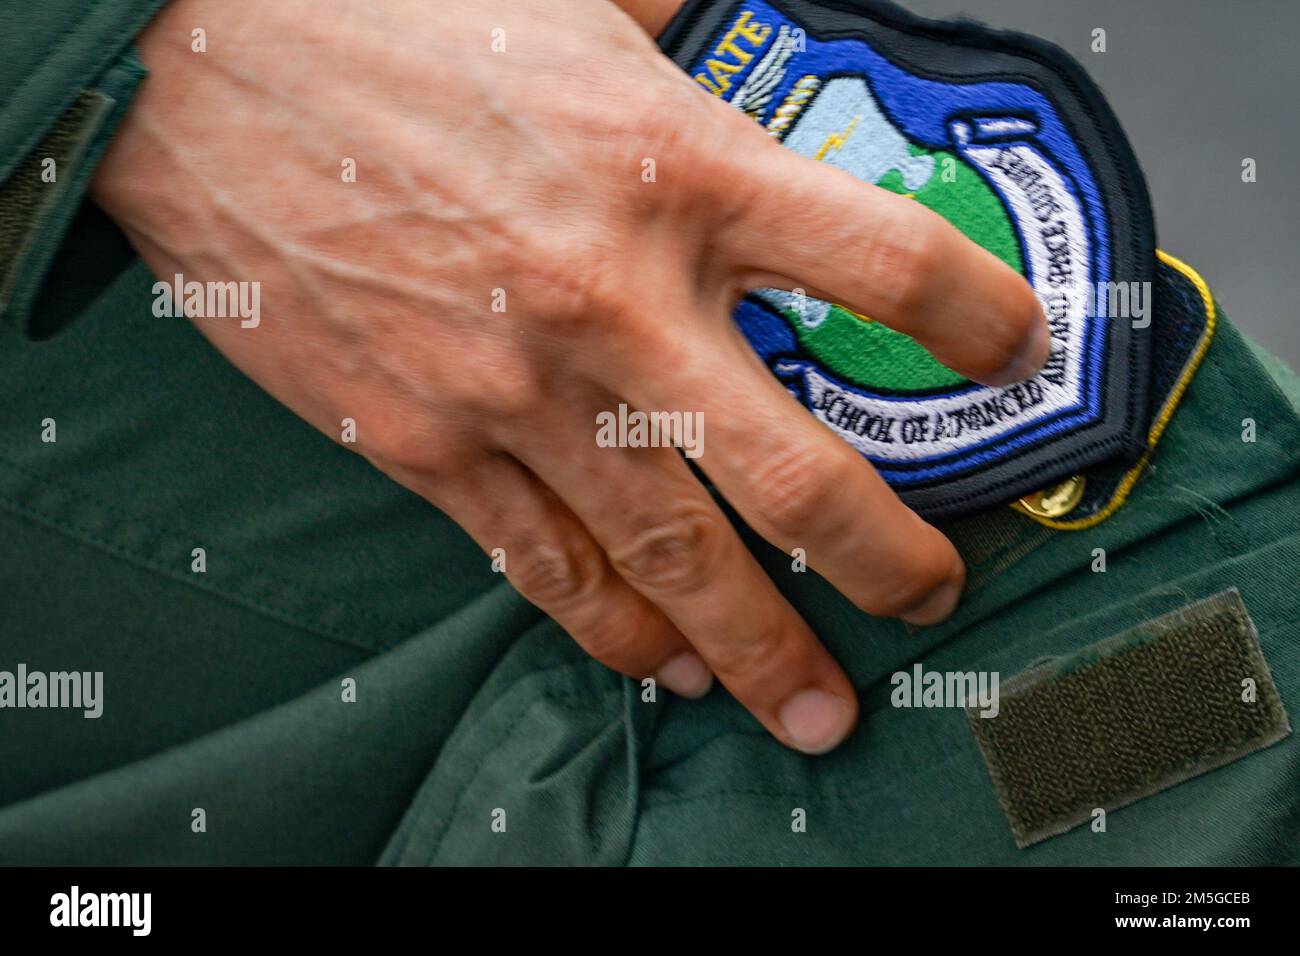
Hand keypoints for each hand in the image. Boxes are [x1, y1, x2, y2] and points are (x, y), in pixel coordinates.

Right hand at [92, 0, 1046, 752]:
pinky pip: (539, 562)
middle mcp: (613, 296)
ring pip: (668, 556)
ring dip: (755, 644)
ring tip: (809, 705)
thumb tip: (722, 28)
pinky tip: (660, 666)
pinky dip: (610, 629)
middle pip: (795, 470)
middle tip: (929, 598)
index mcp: (676, 166)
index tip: (1011, 355)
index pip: (885, 262)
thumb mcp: (571, 4)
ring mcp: (516, 388)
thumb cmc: (383, 20)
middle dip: (884, 554)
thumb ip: (676, 38)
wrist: (196, 59)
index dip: (973, 320)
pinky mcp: (423, 437)